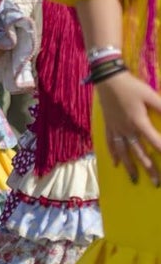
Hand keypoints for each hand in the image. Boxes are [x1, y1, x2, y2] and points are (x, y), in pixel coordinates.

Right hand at [95, 71, 160, 185]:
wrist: (108, 79)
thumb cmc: (132, 86)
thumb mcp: (151, 95)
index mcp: (139, 122)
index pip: (155, 142)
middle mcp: (127, 129)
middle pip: (140, 152)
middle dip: (149, 168)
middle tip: (156, 183)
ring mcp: (116, 129)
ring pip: (124, 151)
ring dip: (130, 166)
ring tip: (134, 179)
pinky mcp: (109, 126)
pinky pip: (111, 143)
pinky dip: (114, 154)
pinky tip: (116, 164)